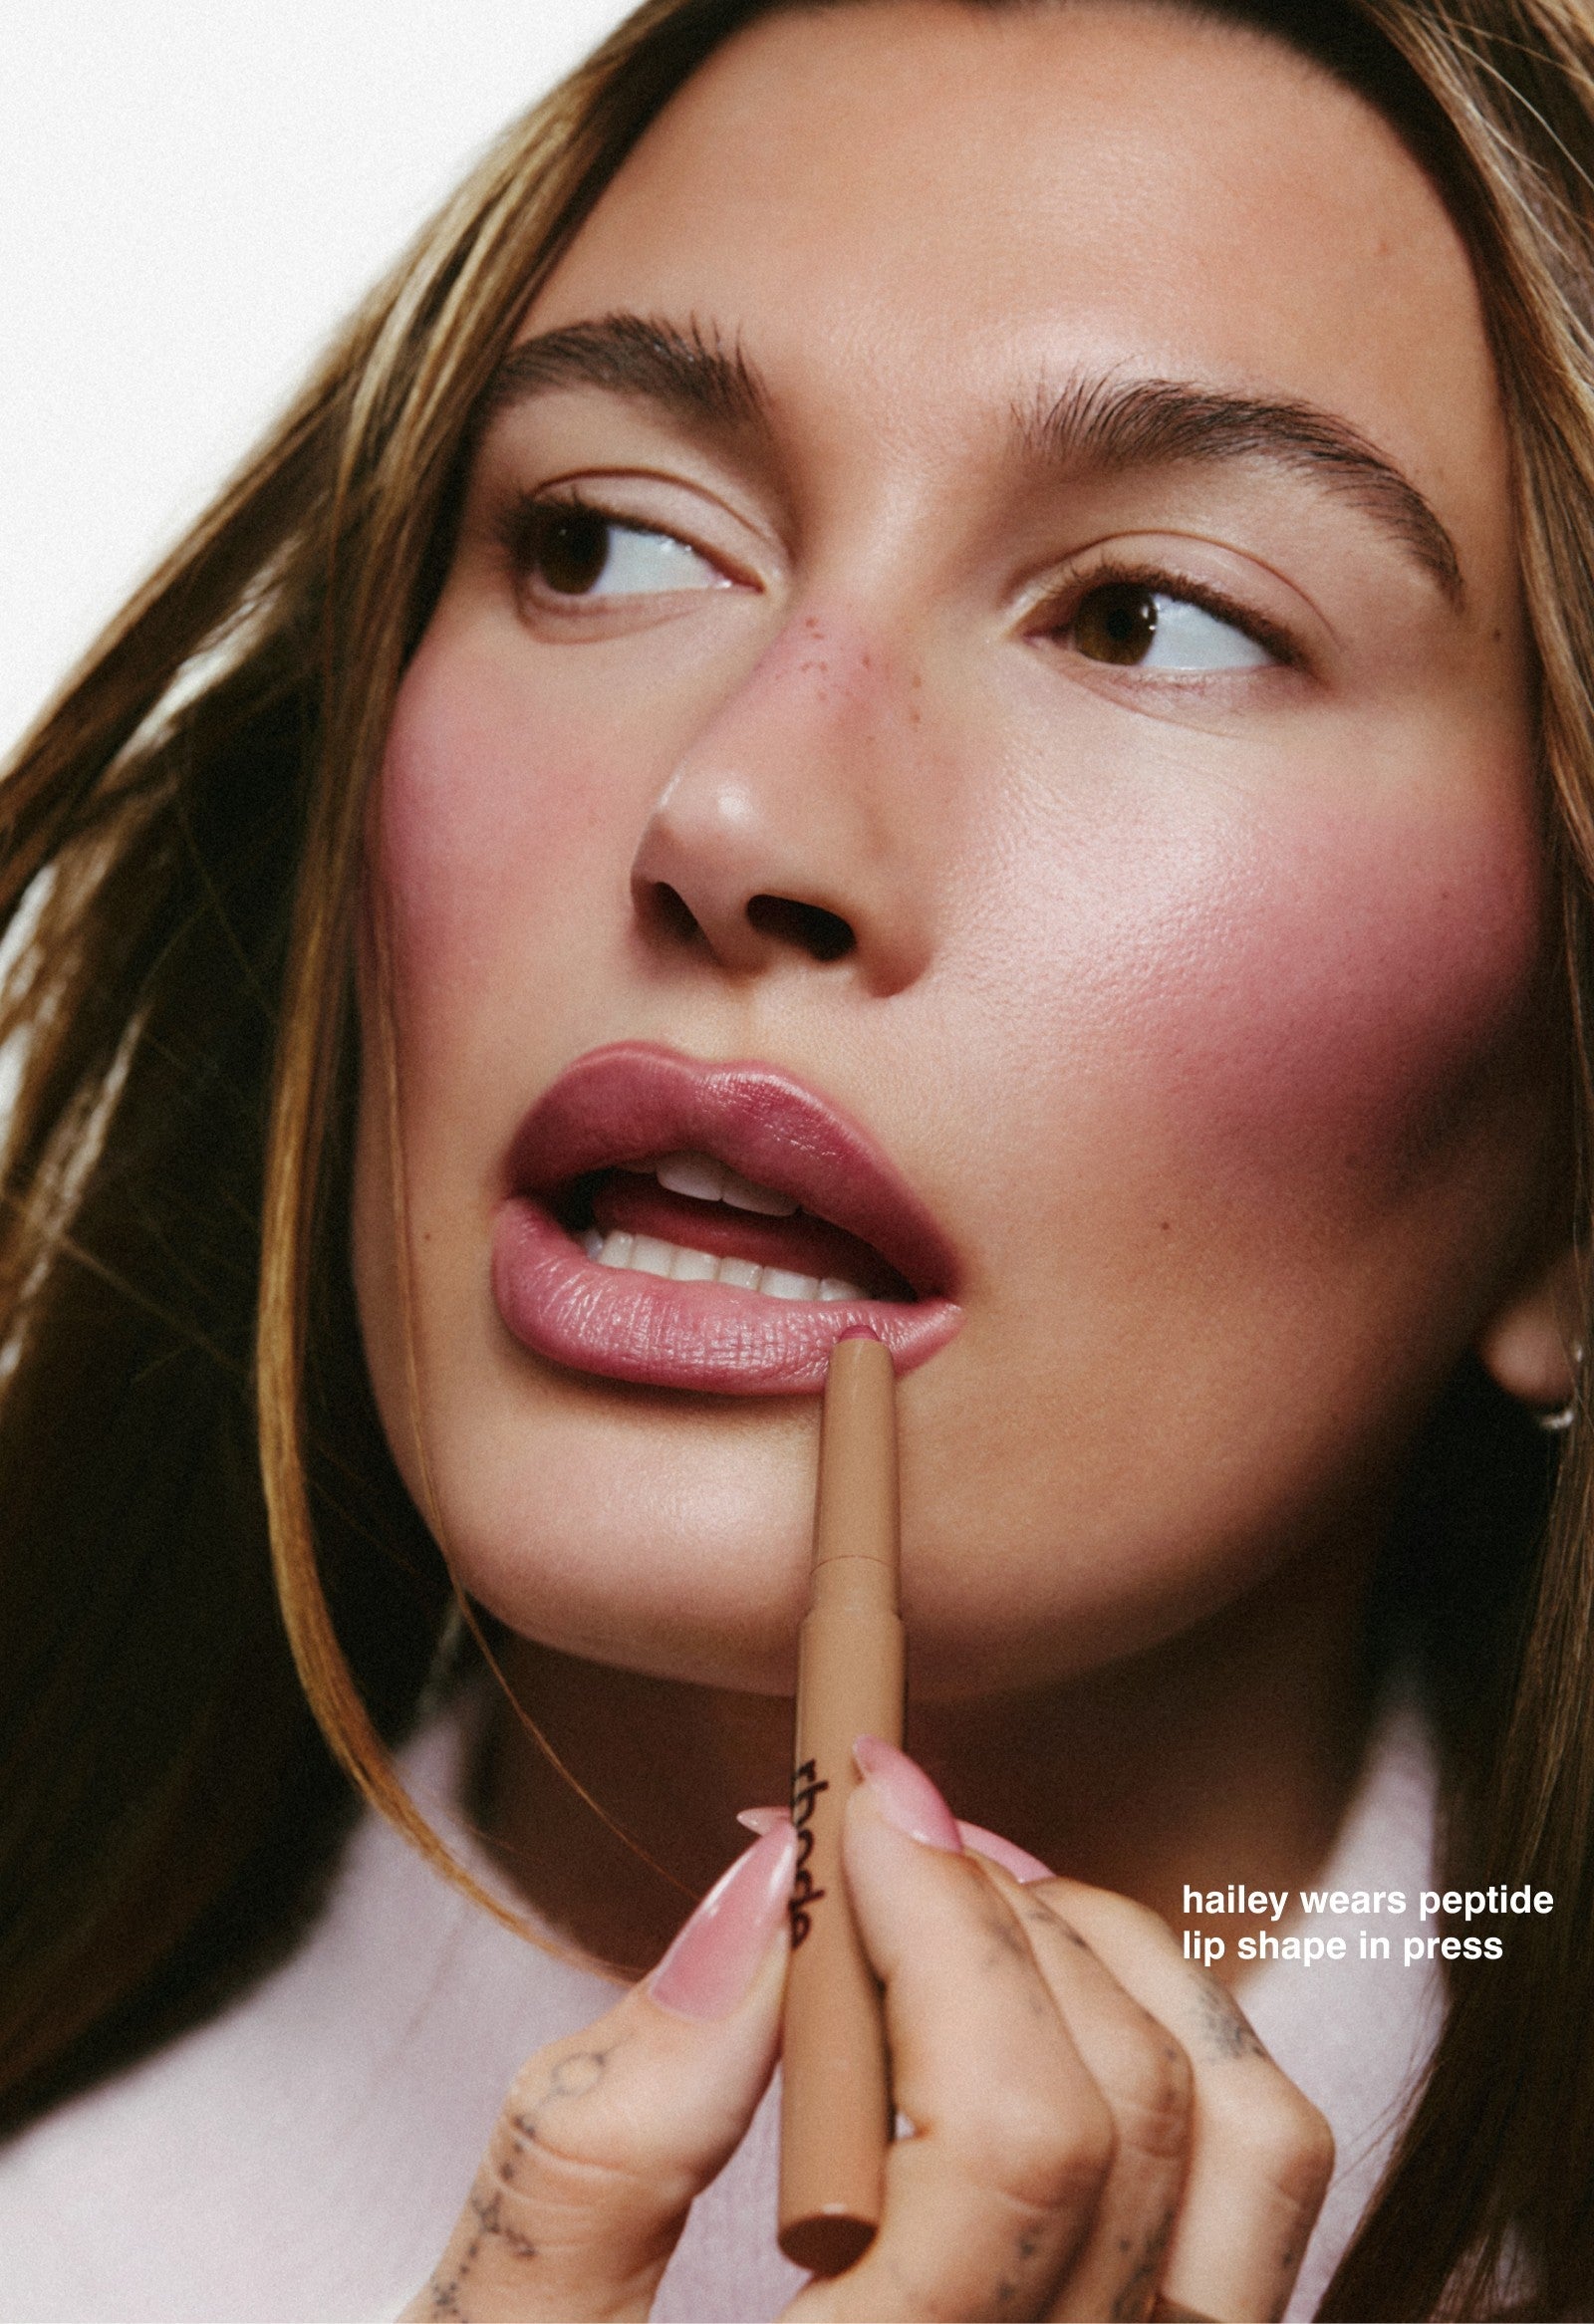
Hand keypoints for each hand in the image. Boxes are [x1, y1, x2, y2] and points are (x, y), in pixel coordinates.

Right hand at [401, 1748, 1331, 2321]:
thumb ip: (596, 2149)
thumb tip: (755, 1894)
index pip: (1012, 2146)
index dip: (946, 1921)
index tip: (853, 1794)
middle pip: (1127, 2118)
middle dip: (1002, 1914)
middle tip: (879, 1832)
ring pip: (1244, 2145)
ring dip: (1115, 1965)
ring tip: (981, 1895)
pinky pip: (1257, 2196)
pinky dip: (1180, 2046)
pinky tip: (1048, 2002)